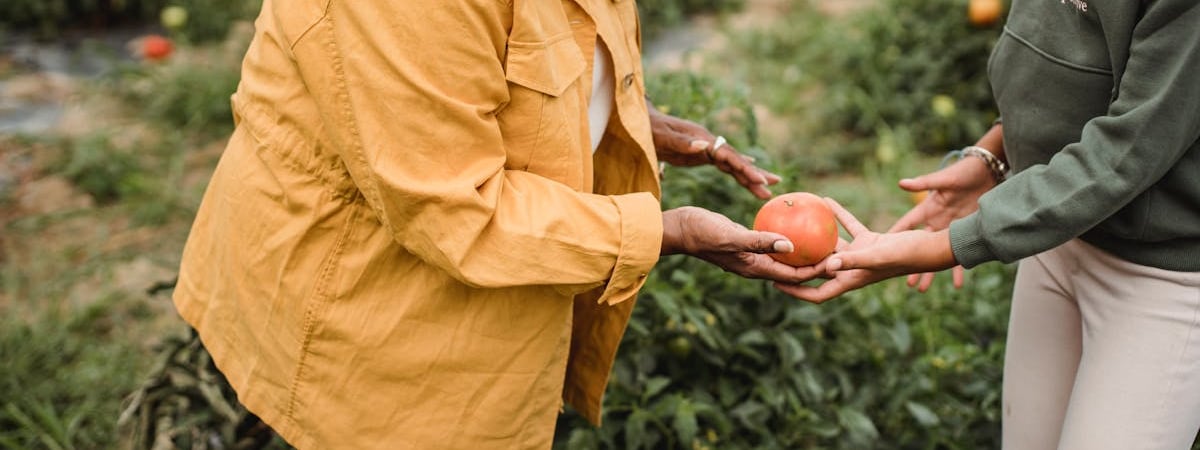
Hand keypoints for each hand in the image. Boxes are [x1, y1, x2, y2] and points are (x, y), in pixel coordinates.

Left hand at [648, 108, 781, 199]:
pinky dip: (738, 172)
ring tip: (769, 188)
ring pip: (734, 164)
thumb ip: (681, 142)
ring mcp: (707, 148)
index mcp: (702, 139)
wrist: (643, 122)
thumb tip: (703, 145)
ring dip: (750, 176)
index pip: (728, 155)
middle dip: (754, 173)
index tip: (758, 179)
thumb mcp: (661, 137)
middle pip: (736, 160)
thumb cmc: (650, 130)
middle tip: (775, 184)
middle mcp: (709, 142)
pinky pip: (725, 166)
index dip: (743, 167)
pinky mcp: (703, 155)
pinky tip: (750, 177)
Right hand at [661, 206, 823, 283]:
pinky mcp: (746, 243)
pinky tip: (797, 220)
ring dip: (803, 251)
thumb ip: (760, 242)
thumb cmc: (702, 232)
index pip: (793, 276)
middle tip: (839, 250)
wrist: (680, 228)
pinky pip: (772, 242)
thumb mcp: (732, 236)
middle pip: (793, 270)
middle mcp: (756, 265)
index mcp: (755, 268)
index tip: (837, 262)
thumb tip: (791, 245)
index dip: (816, 272)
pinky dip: (786, 236)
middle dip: (816, 265)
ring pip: (784, 257)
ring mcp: (751, 255)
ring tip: (825, 237)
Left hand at [775, 199, 956, 302]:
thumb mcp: (878, 256)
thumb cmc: (908, 255)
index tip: (774, 282)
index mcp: (851, 280)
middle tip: (776, 251)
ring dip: (815, 236)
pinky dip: (838, 216)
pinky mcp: (870, 241)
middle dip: (798, 264)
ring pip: (831, 246)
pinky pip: (849, 227)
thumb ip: (853, 260)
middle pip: (818, 271)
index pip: (817, 293)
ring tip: (795, 222)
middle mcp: (852, 270)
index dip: (795, 291)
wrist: (933, 245)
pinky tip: (825, 200)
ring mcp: (860, 255)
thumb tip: (827, 266)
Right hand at [889, 155, 995, 290]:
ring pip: (936, 255)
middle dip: (909, 264)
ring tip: (920, 289)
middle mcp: (934, 223)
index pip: (904, 226)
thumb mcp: (942, 180)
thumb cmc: (962, 172)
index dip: (892, 238)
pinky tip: (958, 285)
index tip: (876, 251)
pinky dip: (959, 270)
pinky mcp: (964, 232)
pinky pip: (961, 254)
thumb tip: (902, 183)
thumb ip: (923, 183)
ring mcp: (949, 230)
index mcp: (926, 210)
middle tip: (902, 281)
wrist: (986, 173)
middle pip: (918, 247)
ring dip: (930, 273)